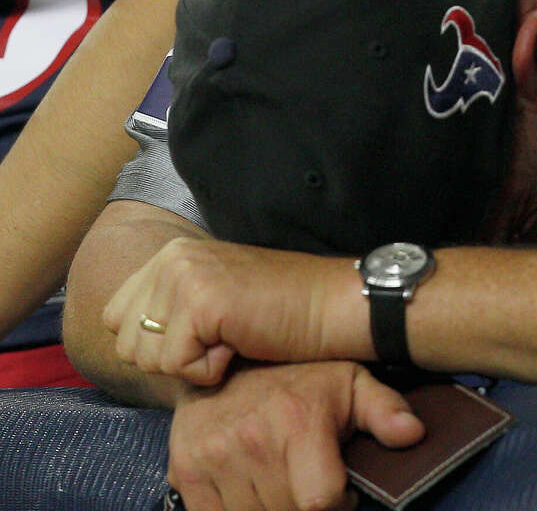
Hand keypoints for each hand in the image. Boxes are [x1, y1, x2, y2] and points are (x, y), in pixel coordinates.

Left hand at [103, 237, 354, 384]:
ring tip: (234, 338)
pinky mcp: (201, 303)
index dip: (159, 343)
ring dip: (192, 364)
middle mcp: (171, 258)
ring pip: (148, 357)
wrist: (332, 306)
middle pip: (127, 343)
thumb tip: (123, 338)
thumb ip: (167, 304)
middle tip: (222, 338)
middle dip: (172, 357)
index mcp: (170, 253)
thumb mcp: (212, 296)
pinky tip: (242, 344)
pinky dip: (211, 370)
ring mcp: (184, 277)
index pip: (116, 318)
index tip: (207, 332)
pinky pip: (178, 366)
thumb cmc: (282, 312)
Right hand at [169, 360, 422, 510]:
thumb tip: (413, 434)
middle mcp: (252, 441)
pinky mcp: (185, 470)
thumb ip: (385, 409)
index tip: (340, 490)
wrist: (227, 356)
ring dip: (272, 508)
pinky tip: (255, 488)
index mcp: (298, 422)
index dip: (338, 503)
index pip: (320, 502)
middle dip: (305, 504)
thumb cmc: (300, 375)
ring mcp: (213, 457)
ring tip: (284, 479)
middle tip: (310, 481)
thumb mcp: (351, 381)